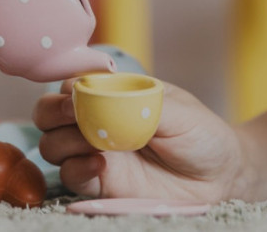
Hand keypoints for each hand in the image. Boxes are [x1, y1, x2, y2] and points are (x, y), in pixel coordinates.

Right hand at [34, 79, 250, 201]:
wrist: (219, 178)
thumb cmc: (200, 134)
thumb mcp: (177, 110)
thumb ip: (140, 102)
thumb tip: (105, 97)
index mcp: (110, 95)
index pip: (72, 84)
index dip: (68, 86)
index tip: (78, 92)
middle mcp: (95, 122)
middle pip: (47, 113)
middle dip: (53, 111)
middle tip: (73, 114)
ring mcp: (95, 152)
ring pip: (51, 145)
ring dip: (64, 141)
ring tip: (94, 142)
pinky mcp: (101, 183)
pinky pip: (70, 176)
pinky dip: (77, 169)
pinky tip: (101, 165)